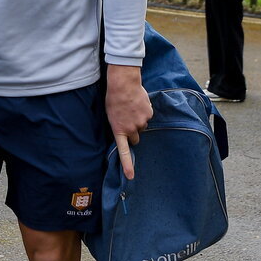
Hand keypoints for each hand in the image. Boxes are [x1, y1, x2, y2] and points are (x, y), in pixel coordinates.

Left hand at [104, 65, 152, 180]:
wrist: (123, 83)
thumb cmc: (113, 98)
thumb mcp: (111, 115)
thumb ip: (119, 126)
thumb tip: (126, 131)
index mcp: (119, 130)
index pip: (124, 152)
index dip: (128, 165)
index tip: (131, 176)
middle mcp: (132, 129)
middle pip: (136, 138)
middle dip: (133, 132)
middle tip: (128, 120)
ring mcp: (142, 122)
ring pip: (142, 126)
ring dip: (138, 120)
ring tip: (132, 107)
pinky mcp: (149, 114)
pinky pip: (148, 116)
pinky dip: (144, 111)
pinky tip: (138, 103)